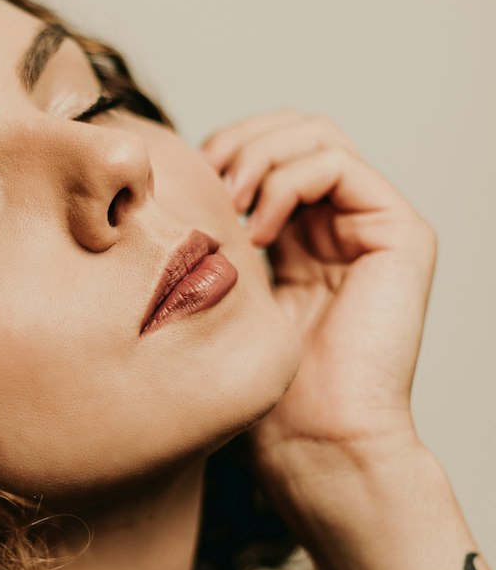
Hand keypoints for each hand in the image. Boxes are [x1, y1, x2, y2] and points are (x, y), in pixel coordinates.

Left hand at [200, 110, 436, 498]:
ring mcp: (374, 224)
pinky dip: (286, 181)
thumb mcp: (221, 296)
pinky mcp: (401, 233)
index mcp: (302, 235)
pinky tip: (258, 231)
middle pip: (294, 128)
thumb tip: (168, 188)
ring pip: (315, 133)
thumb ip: (213, 240)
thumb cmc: (264, 393)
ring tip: (230, 208)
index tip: (183, 187)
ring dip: (258, 157)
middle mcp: (342, 223)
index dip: (222, 150)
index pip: (266, 150)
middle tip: (206, 184)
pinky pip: (337, 163)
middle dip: (239, 141)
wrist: (314, 442)